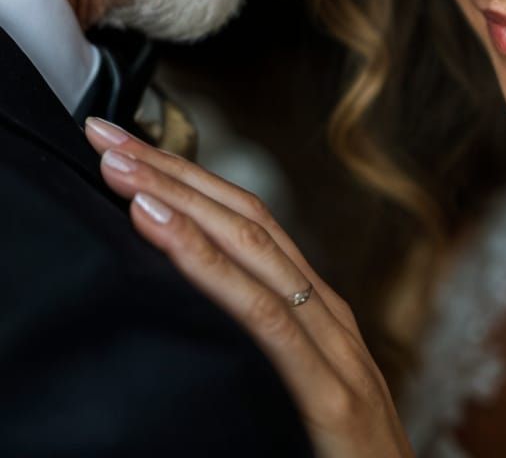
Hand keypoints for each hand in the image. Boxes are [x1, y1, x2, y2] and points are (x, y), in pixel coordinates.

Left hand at [84, 117, 413, 457]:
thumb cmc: (343, 457)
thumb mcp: (298, 387)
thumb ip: (262, 341)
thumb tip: (190, 302)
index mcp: (316, 307)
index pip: (248, 221)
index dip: (190, 179)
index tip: (132, 149)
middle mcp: (324, 310)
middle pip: (246, 218)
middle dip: (175, 172)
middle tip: (109, 134)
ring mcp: (331, 344)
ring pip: (251, 249)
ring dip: (180, 201)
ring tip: (122, 168)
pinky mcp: (328, 393)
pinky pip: (261, 318)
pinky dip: (207, 266)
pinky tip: (161, 231)